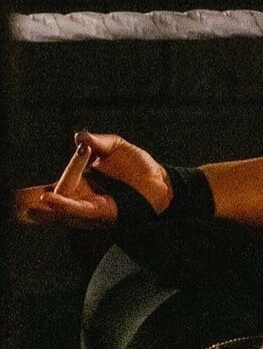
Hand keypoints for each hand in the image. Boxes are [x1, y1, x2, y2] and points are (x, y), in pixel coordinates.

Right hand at [15, 131, 170, 227]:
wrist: (162, 181)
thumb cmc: (138, 167)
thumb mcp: (116, 147)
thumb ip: (97, 141)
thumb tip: (79, 136)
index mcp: (80, 185)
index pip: (53, 186)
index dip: (32, 192)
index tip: (16, 192)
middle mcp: (81, 199)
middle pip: (50, 203)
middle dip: (30, 206)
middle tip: (15, 203)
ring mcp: (89, 208)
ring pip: (61, 210)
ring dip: (44, 207)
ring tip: (30, 202)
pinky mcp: (101, 213)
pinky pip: (79, 210)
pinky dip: (63, 205)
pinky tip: (48, 200)